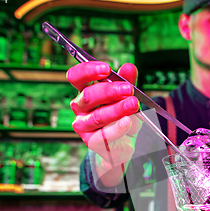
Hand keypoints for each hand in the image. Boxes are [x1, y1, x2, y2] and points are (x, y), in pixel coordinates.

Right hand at [66, 62, 141, 180]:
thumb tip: (129, 68)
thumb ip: (128, 82)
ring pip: (97, 116)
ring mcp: (84, 125)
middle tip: (128, 89)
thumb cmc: (121, 116)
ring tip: (133, 104)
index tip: (106, 68)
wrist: (123, 143)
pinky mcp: (92, 142)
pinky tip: (127, 121)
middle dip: (109, 91)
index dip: (88, 71)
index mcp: (84, 90)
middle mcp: (80, 107)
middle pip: (88, 96)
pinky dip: (117, 128)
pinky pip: (104, 135)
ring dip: (116, 109)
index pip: (76, 77)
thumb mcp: (127, 97)